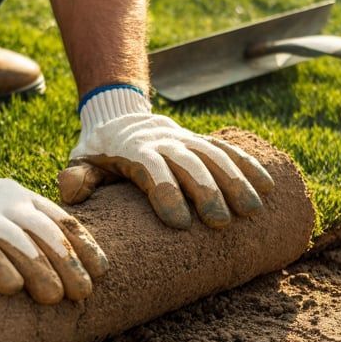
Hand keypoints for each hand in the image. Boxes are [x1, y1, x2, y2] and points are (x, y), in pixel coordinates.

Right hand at [0, 152, 107, 303]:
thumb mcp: (1, 204)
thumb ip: (31, 225)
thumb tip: (72, 266)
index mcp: (22, 199)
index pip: (62, 221)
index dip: (84, 247)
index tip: (101, 272)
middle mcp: (4, 205)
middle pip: (45, 234)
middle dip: (67, 264)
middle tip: (82, 294)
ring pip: (16, 242)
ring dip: (38, 270)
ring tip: (54, 298)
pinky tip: (10, 287)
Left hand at [58, 85, 273, 228]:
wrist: (119, 118)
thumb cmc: (99, 154)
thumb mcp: (81, 162)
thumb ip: (77, 178)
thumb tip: (71, 190)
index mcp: (133, 148)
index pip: (151, 168)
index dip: (166, 193)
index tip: (180, 223)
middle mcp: (164, 141)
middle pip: (189, 162)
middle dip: (208, 191)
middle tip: (221, 223)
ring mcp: (186, 139)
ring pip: (215, 154)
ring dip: (237, 180)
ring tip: (252, 210)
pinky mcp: (202, 142)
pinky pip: (229, 150)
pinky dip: (250, 166)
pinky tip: (269, 187)